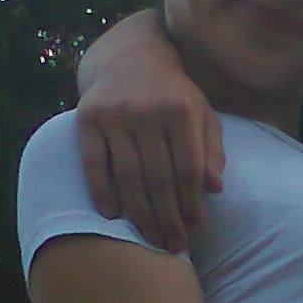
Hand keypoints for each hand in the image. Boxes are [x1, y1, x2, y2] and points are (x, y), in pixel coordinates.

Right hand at [76, 21, 224, 250]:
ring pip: (128, 176)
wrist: (129, 56)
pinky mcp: (87, 119)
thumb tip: (214, 189)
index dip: (192, 202)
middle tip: (173, 246)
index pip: (189, 168)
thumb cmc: (174, 93)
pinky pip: (94, 163)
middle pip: (159, 178)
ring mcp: (115, 116)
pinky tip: (112, 216)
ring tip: (150, 240)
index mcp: (181, 111)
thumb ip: (211, 149)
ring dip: (140, 214)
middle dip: (168, 218)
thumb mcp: (202, 113)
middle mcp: (148, 112)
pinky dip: (102, 192)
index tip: (195, 228)